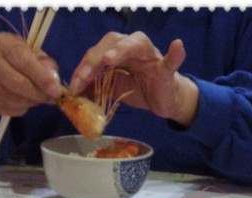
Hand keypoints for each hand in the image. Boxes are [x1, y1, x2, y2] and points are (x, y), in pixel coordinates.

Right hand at [0, 32, 63, 116]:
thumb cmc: (15, 60)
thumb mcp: (31, 53)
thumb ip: (44, 63)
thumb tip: (54, 79)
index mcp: (2, 43)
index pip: (24, 62)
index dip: (42, 78)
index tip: (56, 90)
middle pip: (18, 83)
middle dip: (39, 93)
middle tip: (53, 98)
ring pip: (15, 99)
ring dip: (31, 102)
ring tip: (38, 98)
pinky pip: (9, 108)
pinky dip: (22, 107)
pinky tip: (24, 101)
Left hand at [69, 32, 199, 127]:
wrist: (163, 99)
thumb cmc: (140, 89)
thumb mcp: (113, 89)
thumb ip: (95, 87)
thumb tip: (73, 92)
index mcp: (117, 50)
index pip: (96, 53)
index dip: (83, 68)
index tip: (74, 85)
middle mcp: (133, 46)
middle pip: (111, 43)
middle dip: (95, 60)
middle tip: (84, 76)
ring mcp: (151, 55)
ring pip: (135, 44)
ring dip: (121, 50)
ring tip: (109, 59)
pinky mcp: (166, 69)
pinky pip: (171, 60)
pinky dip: (175, 54)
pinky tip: (177, 45)